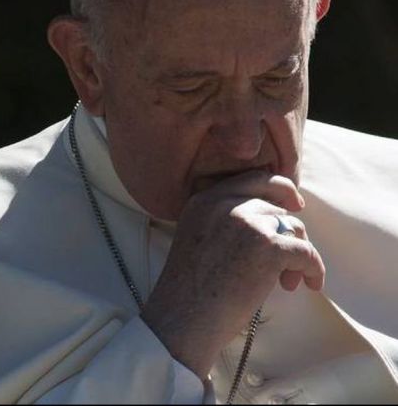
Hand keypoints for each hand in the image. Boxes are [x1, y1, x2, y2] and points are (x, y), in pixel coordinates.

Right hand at [140, 170, 324, 379]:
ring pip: (292, 227)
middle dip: (290, 225)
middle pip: (275, 204)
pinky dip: (313, 269)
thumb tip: (270, 220)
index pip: (251, 179)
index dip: (278, 188)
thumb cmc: (189, 290)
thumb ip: (222, 220)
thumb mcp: (195, 236)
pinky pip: (306, 252)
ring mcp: (246, 223)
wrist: (183, 319)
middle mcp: (224, 204)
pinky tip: (309, 284)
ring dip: (296, 254)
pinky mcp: (267, 247)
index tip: (292, 204)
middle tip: (301, 243)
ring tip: (286, 282)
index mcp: (204, 200)